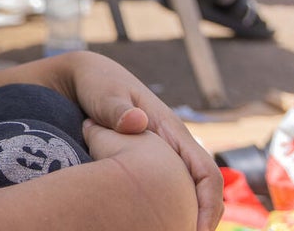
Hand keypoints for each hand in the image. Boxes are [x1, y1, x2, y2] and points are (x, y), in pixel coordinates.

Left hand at [51, 52, 222, 230]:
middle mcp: (173, 145)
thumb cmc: (96, 84)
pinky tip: (149, 224)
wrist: (85, 78)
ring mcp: (162, 154)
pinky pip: (167, 190)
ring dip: (184, 215)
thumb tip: (136, 123)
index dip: (209, 203)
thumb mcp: (104, 93)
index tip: (198, 229)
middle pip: (203, 190)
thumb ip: (116, 108)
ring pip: (186, 192)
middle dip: (201, 218)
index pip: (206, 171)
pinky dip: (167, 209)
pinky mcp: (147, 160)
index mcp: (171, 130)